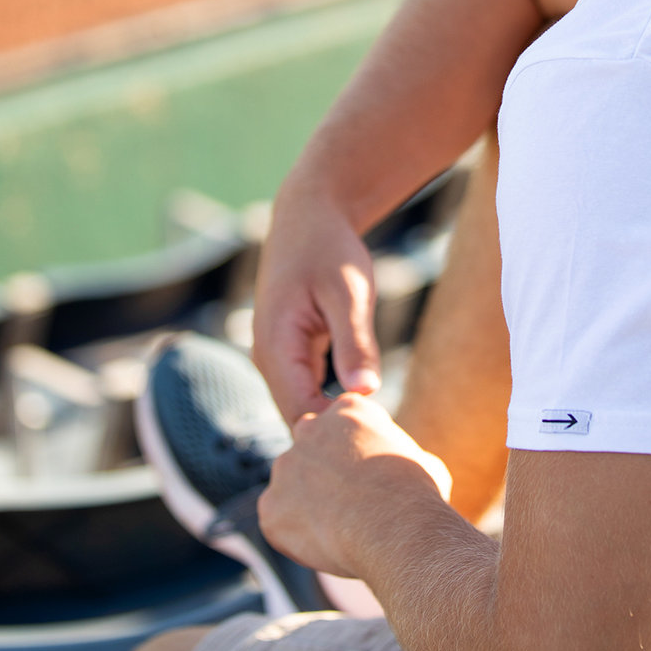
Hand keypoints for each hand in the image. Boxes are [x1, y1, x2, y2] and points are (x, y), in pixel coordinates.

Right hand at [252, 186, 382, 424]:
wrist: (309, 215)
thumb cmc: (330, 249)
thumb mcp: (349, 293)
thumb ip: (355, 343)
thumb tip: (365, 394)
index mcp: (276, 347)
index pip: (300, 414)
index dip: (336, 431)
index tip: (377, 432)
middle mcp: (267, 359)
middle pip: (298, 418)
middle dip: (335, 432)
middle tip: (383, 435)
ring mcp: (275, 358)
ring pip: (302, 408)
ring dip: (334, 419)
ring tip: (377, 424)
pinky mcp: (288, 355)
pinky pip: (307, 392)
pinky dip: (332, 402)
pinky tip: (365, 402)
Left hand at [258, 394, 452, 579]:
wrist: (395, 529)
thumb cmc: (418, 494)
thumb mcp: (426, 462)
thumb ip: (404, 457)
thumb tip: (414, 470)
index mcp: (349, 409)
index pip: (344, 423)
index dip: (358, 451)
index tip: (371, 475)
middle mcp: (309, 428)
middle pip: (311, 448)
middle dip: (324, 471)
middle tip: (350, 502)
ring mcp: (285, 467)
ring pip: (292, 486)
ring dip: (309, 503)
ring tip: (341, 529)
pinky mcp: (271, 507)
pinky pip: (279, 522)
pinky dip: (297, 536)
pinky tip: (326, 545)